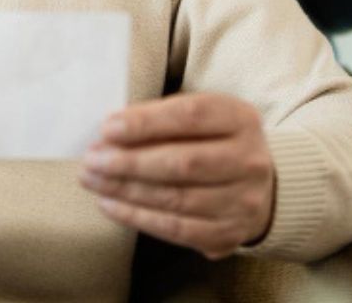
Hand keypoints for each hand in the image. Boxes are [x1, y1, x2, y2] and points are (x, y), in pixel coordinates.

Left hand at [79, 92, 275, 259]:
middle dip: (130, 162)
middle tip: (92, 159)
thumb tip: (111, 131)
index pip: (191, 116)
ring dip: (126, 190)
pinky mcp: (228, 234)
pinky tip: (109, 205)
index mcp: (241, 120)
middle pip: (183, 163)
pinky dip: (137, 217)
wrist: (259, 187)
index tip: (108, 128)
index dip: (146, 122)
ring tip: (93, 180)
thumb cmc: (214, 142)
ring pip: (176, 198)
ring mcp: (243, 202)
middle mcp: (249, 161)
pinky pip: (176, 229)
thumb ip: (162, 118)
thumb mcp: (201, 117)